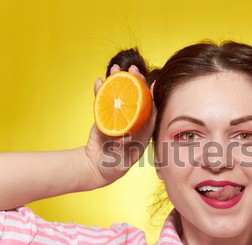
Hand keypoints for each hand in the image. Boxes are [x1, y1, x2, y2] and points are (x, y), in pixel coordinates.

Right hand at [84, 64, 156, 186]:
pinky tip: (99, 81)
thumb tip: (125, 136)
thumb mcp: (121, 161)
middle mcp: (133, 122)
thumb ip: (124, 149)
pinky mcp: (104, 116)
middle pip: (137, 98)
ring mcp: (119, 118)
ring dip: (119, 81)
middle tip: (134, 69)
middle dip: (136, 82)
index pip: (151, 111)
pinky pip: (103, 101)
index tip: (153, 83)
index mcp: (143, 132)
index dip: (152, 97)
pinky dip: (101, 91)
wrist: (97, 167)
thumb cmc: (113, 166)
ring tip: (117, 68)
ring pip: (120, 96)